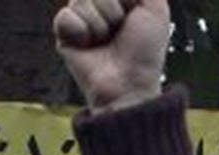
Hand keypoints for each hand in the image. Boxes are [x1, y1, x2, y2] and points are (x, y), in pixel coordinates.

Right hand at [54, 0, 171, 112]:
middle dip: (113, 6)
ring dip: (101, 21)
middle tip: (121, 27)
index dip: (121, 0)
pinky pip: (66, 16)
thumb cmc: (145, 50)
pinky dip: (81, 30)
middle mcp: (97, 5)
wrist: (129, 83)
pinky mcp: (64, 35)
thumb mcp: (154, 7)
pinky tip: (89, 45)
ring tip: (107, 39)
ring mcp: (80, 19)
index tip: (128, 14)